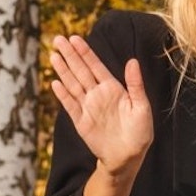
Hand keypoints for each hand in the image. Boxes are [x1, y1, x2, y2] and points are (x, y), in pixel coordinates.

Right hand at [49, 35, 153, 174]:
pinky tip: (56, 83)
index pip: (96, 66)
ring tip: (54, 55)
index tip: (75, 38)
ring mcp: (88, 107)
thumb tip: (133, 61)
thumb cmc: (140, 133)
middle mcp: (98, 95)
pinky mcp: (81, 121)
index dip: (85, 52)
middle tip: (58, 39)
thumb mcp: (142, 107)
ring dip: (63, 71)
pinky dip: (63, 95)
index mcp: (113, 89)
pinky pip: (70, 105)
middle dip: (70, 55)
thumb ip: (135, 85)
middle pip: (81, 71)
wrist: (129, 157)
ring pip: (73, 84)